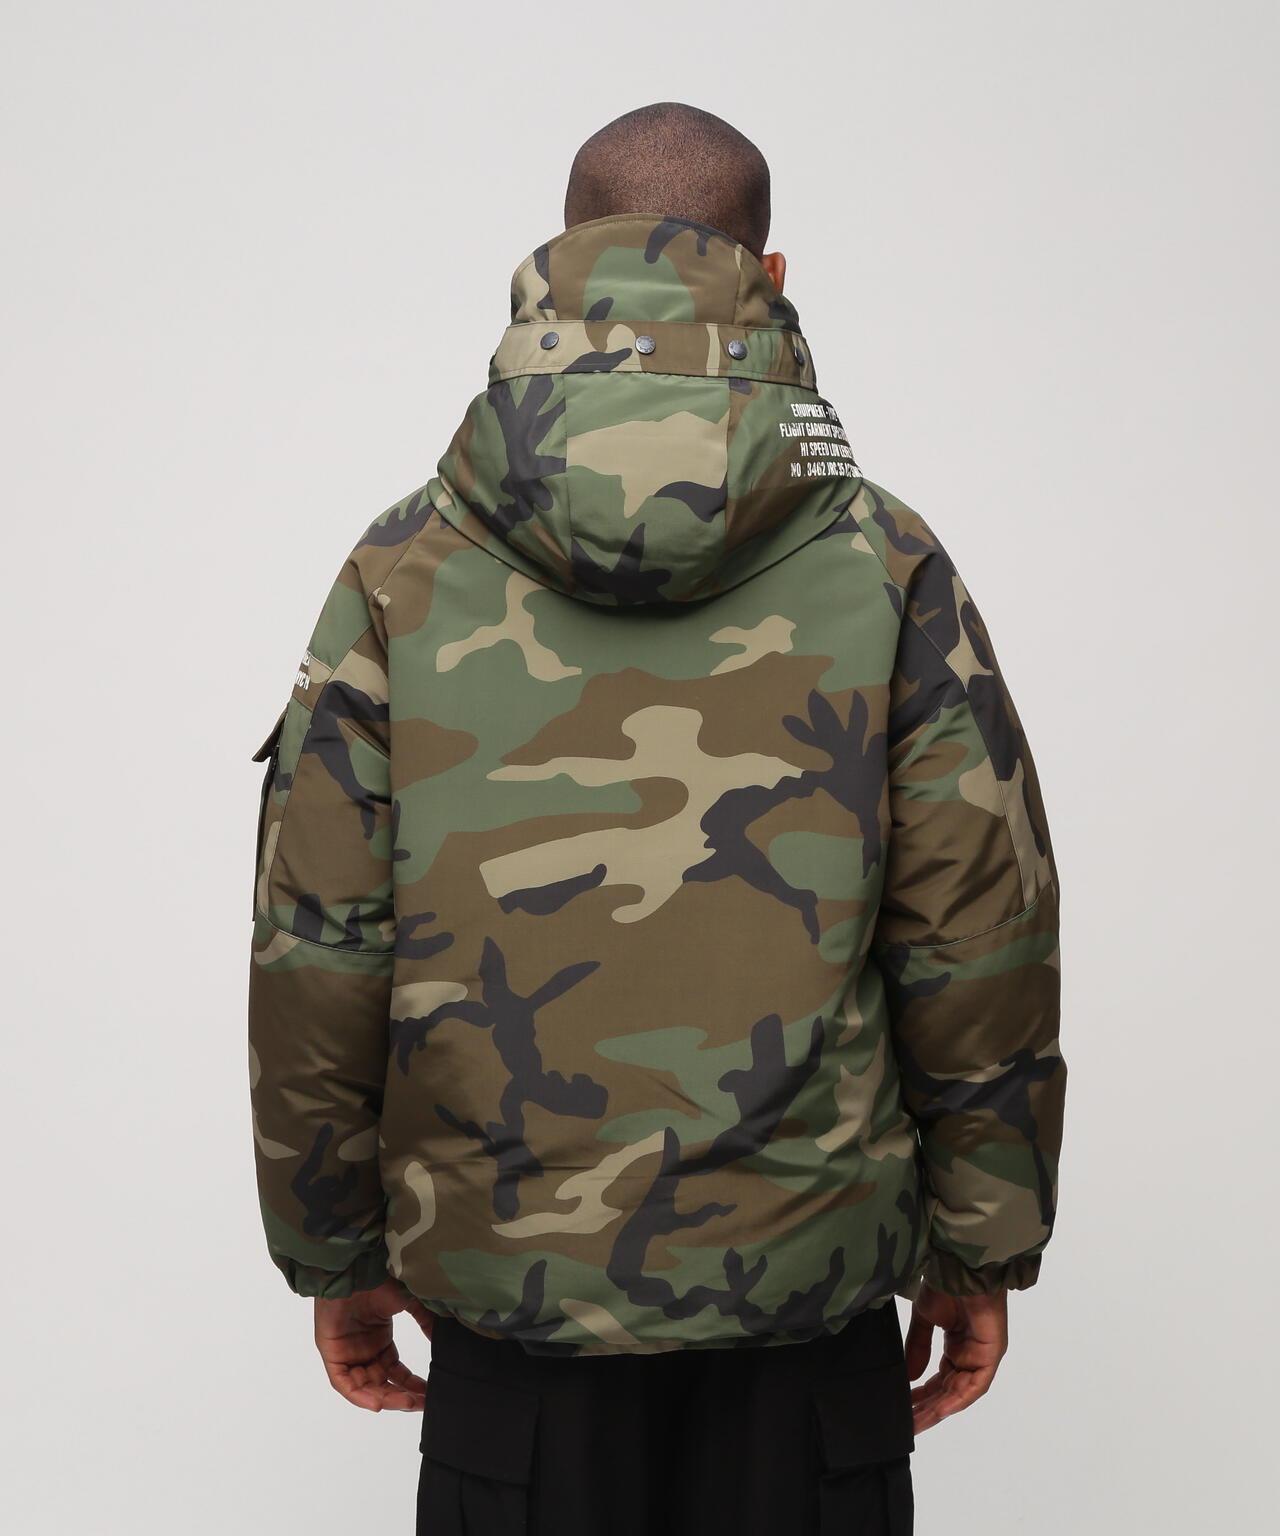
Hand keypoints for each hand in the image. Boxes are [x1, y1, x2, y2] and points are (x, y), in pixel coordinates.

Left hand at [313, 1280, 434, 1411]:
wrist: (355, 1267)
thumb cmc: (380, 1279)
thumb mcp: (410, 1301)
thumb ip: (426, 1321)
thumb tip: (443, 1342)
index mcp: (379, 1340)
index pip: (396, 1372)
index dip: (411, 1385)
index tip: (430, 1394)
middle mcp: (363, 1350)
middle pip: (382, 1384)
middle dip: (401, 1397)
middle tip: (422, 1403)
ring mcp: (347, 1352)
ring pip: (365, 1388)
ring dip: (385, 1399)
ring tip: (407, 1403)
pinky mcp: (332, 1353)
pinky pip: (344, 1384)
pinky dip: (360, 1396)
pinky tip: (379, 1403)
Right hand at [905, 1284, 1007, 1432]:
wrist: (961, 1269)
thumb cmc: (945, 1287)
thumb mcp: (925, 1318)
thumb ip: (918, 1347)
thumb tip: (909, 1378)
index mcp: (958, 1346)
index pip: (940, 1380)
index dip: (923, 1396)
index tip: (904, 1408)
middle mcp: (971, 1356)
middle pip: (949, 1390)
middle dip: (927, 1407)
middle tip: (906, 1422)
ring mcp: (982, 1358)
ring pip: (959, 1393)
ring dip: (938, 1408)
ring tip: (916, 1422)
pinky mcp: (990, 1357)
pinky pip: (973, 1386)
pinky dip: (956, 1400)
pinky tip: (938, 1410)